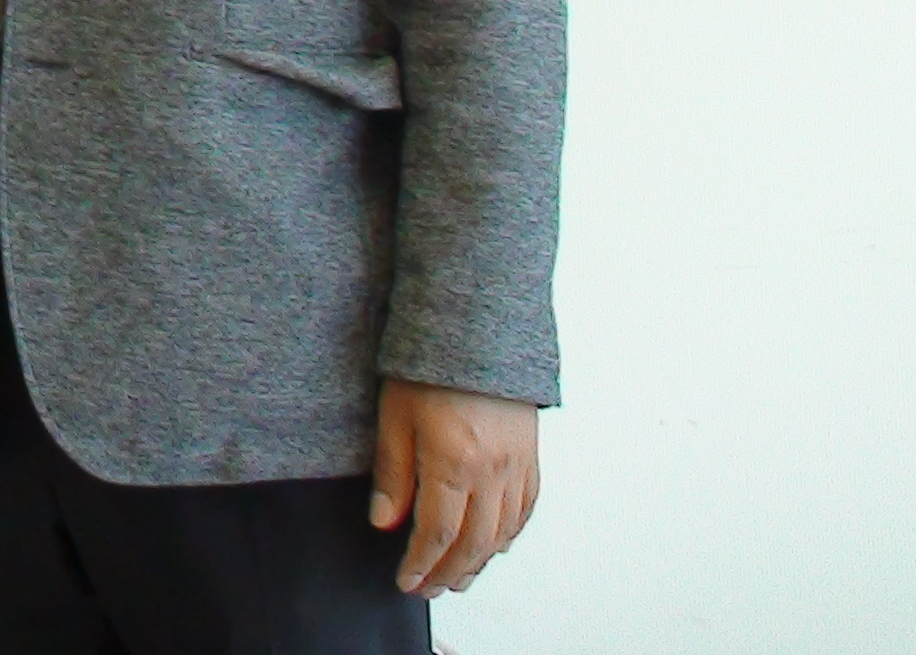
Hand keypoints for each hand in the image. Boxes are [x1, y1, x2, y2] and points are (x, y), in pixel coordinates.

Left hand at [370, 380, 541, 596]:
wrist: (478, 326)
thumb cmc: (428, 365)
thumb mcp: (394, 414)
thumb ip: (392, 472)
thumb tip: (384, 522)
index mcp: (454, 462)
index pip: (438, 534)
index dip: (421, 564)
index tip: (405, 581)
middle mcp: (492, 471)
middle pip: (473, 543)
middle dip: (448, 573)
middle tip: (427, 590)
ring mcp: (517, 465)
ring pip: (503, 533)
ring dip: (479, 563)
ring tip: (456, 578)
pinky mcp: (531, 455)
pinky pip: (525, 509)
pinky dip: (509, 536)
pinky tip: (494, 546)